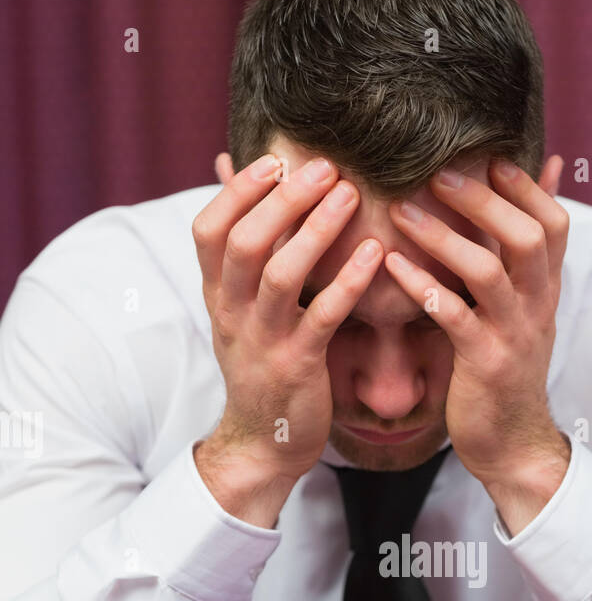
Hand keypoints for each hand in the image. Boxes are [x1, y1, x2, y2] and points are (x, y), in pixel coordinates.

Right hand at [192, 153, 382, 487]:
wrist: (263, 440)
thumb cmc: (261, 363)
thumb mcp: (238, 306)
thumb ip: (239, 244)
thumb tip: (226, 167)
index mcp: (217, 295)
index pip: (208, 229)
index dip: (239, 191)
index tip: (276, 160)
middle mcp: (233, 314)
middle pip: (245, 242)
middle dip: (283, 200)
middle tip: (325, 168)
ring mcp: (264, 341)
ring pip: (280, 275)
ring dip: (316, 231)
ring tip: (350, 195)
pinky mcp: (298, 366)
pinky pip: (323, 317)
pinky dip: (348, 282)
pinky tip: (375, 254)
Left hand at [384, 155, 570, 511]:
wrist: (512, 442)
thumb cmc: (507, 367)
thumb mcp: (528, 306)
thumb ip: (531, 246)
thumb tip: (553, 170)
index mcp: (546, 289)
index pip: (554, 222)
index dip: (525, 186)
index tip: (486, 155)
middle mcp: (537, 307)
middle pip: (526, 236)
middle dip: (482, 199)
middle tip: (436, 170)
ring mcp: (513, 336)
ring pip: (489, 272)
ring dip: (443, 238)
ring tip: (401, 211)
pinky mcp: (485, 365)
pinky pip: (455, 318)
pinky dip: (423, 288)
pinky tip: (392, 266)